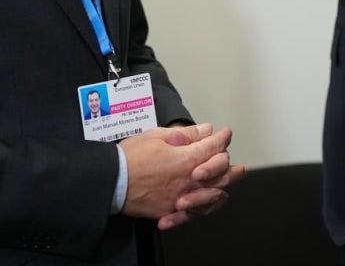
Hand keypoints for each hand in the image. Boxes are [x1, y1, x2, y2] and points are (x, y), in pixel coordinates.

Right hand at [120, 123, 244, 224]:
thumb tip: (205, 130)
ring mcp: (181, 197)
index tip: (224, 133)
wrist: (112, 181)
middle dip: (229, 164)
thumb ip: (185, 135)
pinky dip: (200, 209)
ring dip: (223, 187)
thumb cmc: (131, 157)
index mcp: (187, 158)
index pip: (215, 146)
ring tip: (227, 183)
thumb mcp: (157, 136)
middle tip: (232, 160)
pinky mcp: (170, 209)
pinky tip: (203, 203)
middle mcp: (189, 179)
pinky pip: (193, 214)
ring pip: (213, 195)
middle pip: (221, 173)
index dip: (222, 137)